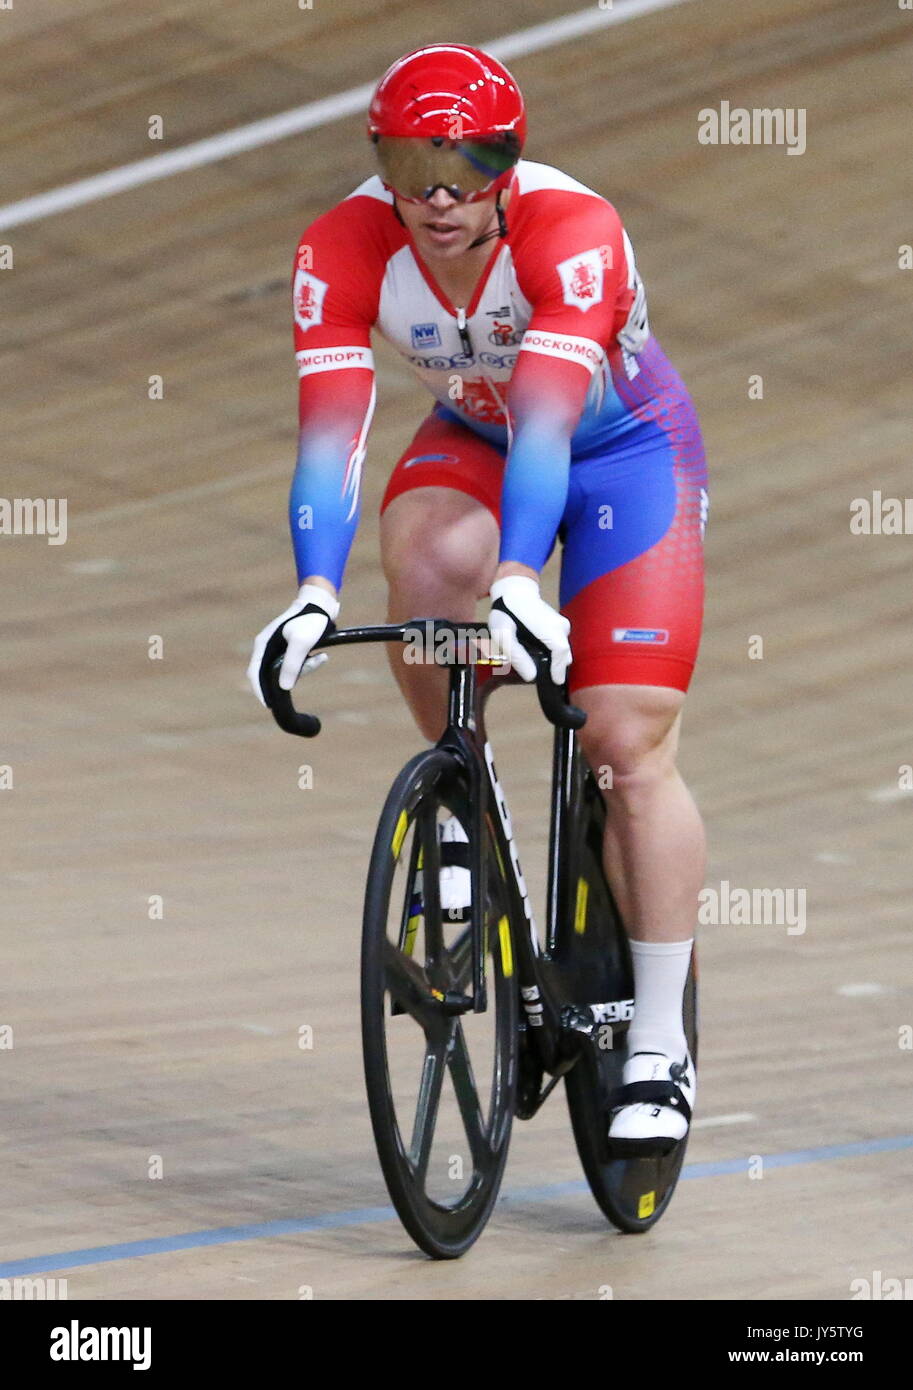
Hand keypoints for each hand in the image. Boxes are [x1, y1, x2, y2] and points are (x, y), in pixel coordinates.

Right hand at [247, 583, 339, 704]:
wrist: (322, 603)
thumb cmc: (310, 619)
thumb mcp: (302, 643)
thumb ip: (292, 664)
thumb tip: (283, 688)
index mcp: (263, 644)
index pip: (254, 673)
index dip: (259, 690)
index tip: (269, 704)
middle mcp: (267, 647)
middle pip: (268, 674)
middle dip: (286, 681)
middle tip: (297, 688)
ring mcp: (278, 647)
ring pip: (285, 670)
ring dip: (304, 670)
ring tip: (321, 658)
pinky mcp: (290, 648)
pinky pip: (296, 664)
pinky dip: (308, 664)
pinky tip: (322, 656)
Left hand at [488, 575, 570, 683]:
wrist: (514, 589)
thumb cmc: (506, 611)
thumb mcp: (503, 635)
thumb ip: (517, 656)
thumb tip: (531, 676)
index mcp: (550, 630)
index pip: (561, 655)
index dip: (559, 671)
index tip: (555, 682)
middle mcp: (561, 627)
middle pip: (563, 655)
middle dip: (554, 666)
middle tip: (538, 673)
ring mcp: (562, 625)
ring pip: (562, 650)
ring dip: (552, 658)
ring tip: (533, 659)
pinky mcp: (559, 625)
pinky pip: (559, 643)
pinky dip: (551, 651)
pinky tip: (536, 650)